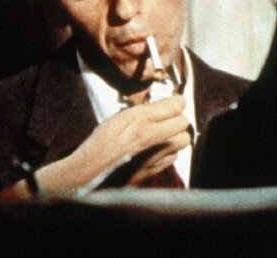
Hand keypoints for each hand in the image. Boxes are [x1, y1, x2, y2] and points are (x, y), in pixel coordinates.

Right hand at [34, 95, 190, 191]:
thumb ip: (140, 112)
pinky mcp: (158, 168)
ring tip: (163, 135)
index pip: (176, 105)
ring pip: (183, 140)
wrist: (93, 173)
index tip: (173, 102)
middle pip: (183, 122)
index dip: (175, 102)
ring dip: (176, 136)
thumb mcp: (116, 119)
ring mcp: (158, 154)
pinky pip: (175, 156)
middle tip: (166, 119)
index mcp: (141, 119)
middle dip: (177, 119)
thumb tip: (157, 107)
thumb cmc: (99, 145)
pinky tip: (157, 150)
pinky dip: (170, 152)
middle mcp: (154, 136)